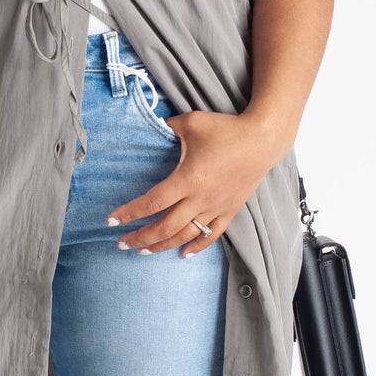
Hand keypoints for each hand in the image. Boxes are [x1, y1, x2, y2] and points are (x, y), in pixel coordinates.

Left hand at [106, 106, 292, 255]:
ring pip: (185, 235)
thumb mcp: (191, 122)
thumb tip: (151, 127)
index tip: (112, 221)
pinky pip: (211, 234)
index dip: (130, 213)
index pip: (152, 202)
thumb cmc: (227, 129)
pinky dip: (197, 246)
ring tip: (143, 251)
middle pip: (165, 226)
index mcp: (188, 179)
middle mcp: (200, 198)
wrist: (263, 139)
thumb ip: (167, 127)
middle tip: (121, 243)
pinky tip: (183, 253)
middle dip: (140, 237)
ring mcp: (216, 207)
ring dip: (162, 246)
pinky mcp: (230, 209)